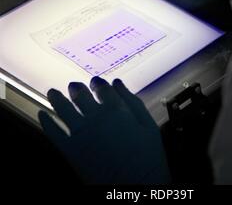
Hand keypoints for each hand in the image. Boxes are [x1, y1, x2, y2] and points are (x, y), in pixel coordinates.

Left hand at [39, 78, 170, 183]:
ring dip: (56, 97)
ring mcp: (81, 134)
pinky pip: (53, 131)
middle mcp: (95, 118)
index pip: (101, 87)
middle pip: (80, 95)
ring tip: (52, 92)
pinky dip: (46, 121)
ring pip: (62, 108)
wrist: (134, 189)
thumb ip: (133, 102)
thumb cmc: (146, 160)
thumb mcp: (148, 126)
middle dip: (76, 88)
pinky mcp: (71, 151)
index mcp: (115, 110)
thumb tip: (119, 85)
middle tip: (73, 86)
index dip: (97, 83)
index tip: (95, 82)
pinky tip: (42, 114)